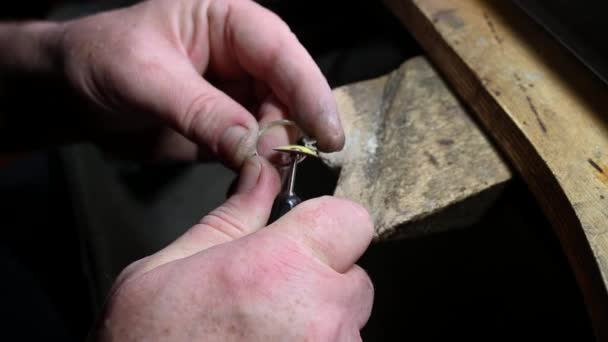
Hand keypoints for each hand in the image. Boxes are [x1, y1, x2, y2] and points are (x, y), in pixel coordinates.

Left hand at [54, 0, 342, 167]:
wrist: (71, 92)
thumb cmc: (100, 61)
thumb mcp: (147, 78)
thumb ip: (202, 111)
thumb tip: (254, 148)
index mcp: (229, 20)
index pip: (281, 52)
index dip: (309, 92)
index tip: (329, 135)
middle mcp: (242, 54)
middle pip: (290, 89)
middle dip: (294, 126)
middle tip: (289, 162)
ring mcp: (237, 91)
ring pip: (278, 121)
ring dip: (277, 149)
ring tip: (265, 172)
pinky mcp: (228, 124)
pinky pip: (256, 145)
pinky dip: (258, 164)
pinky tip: (255, 177)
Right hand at [95, 156, 373, 340]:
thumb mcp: (168, 269)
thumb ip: (232, 218)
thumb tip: (261, 177)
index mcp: (280, 266)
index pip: (352, 220)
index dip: (328, 225)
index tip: (304, 238)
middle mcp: (321, 315)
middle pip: (354, 277)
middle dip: (323, 280)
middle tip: (272, 297)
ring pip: (349, 323)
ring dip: (320, 324)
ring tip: (265, 335)